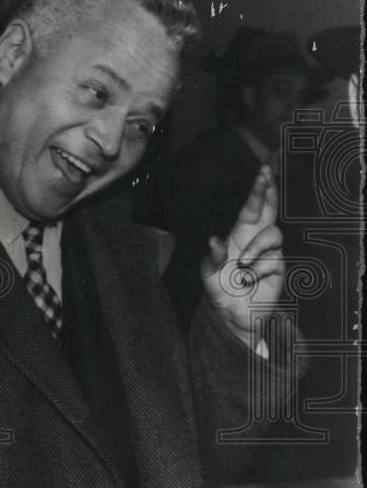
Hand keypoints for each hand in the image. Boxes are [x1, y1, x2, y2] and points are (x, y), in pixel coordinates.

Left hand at [200, 165, 284, 347]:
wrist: (232, 316)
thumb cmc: (219, 289)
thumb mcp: (208, 273)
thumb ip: (212, 257)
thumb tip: (214, 240)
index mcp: (239, 235)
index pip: (251, 209)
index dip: (258, 191)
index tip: (263, 172)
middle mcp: (256, 240)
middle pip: (269, 211)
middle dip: (268, 191)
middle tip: (266, 174)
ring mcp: (270, 254)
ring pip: (273, 235)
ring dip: (255, 248)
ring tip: (240, 266)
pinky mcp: (278, 270)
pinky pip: (272, 264)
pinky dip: (256, 273)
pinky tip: (248, 283)